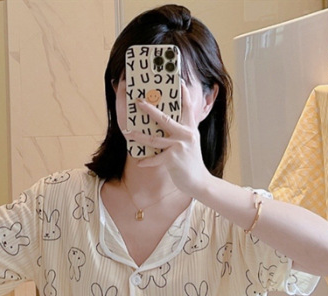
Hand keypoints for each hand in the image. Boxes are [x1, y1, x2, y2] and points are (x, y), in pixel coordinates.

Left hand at [125, 81, 213, 196]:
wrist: (199, 181)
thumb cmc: (192, 163)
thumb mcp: (191, 144)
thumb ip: (182, 133)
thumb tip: (169, 126)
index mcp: (190, 129)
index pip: (187, 107)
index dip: (184, 94)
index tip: (179, 82)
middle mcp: (185, 135)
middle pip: (164, 119)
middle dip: (150, 109)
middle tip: (138, 102)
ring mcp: (179, 146)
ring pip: (154, 139)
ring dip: (139, 136)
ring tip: (128, 132)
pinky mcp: (173, 159)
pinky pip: (155, 159)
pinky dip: (147, 161)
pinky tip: (139, 162)